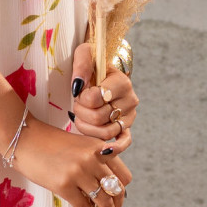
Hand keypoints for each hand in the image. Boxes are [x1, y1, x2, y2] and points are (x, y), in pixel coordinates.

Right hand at [9, 116, 130, 206]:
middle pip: (116, 190)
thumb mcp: (80, 145)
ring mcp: (78, 173)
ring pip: (103, 201)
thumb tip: (105, 187)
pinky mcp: (63, 185)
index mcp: (99, 148)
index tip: (117, 198)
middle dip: (117, 205)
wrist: (24, 138)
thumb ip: (95, 160)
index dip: (122, 190)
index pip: (123, 176)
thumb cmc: (49, 142)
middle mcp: (92, 159)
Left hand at [68, 38, 137, 161]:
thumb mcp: (85, 54)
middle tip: (77, 104)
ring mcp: (129, 116)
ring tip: (81, 116)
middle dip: (81, 112)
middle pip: (99, 117)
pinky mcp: (125, 128)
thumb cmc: (92, 65)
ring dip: (86, 127)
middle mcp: (130, 100)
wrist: (101, 73)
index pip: (96, 98)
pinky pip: (124, 142)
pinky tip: (103, 151)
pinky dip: (114, 148)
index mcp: (122, 82)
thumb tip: (78, 86)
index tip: (79, 91)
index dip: (82, 97)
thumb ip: (81, 64)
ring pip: (105, 132)